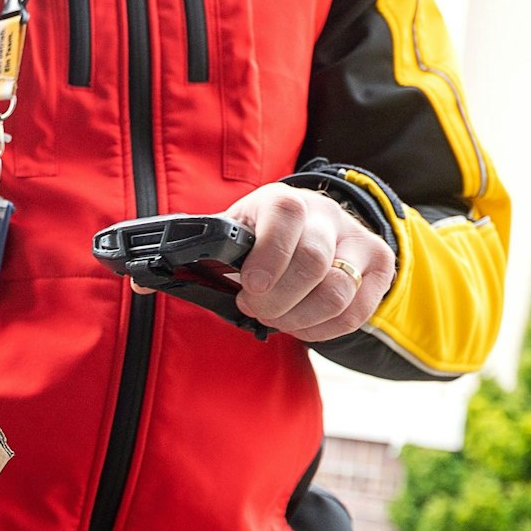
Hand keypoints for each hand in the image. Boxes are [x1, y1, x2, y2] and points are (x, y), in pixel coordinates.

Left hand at [217, 183, 394, 341]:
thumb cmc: (259, 240)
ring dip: (300, 319)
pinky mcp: (379, 266)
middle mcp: (326, 213)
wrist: (309, 229)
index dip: (268, 258)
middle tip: (256, 310)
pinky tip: (302, 324)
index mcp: (283, 200)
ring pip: (338, 291)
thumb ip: (203, 256)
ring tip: (278, 318)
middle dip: (278, 300)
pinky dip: (323, 329)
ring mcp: (358, 238)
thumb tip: (151, 283)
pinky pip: (356, 312)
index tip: (250, 288)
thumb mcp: (232, 237)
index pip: (286, 216)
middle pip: (312, 262)